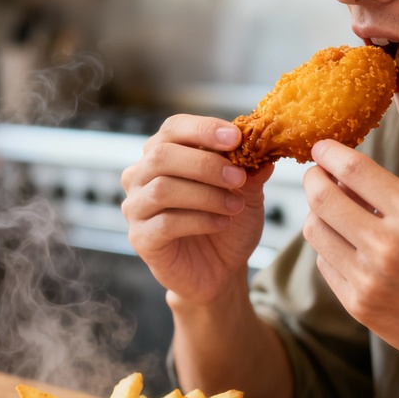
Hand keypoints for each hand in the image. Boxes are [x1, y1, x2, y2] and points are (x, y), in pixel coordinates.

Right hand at [121, 114, 273, 304]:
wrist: (221, 269)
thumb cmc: (225, 222)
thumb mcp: (245, 191)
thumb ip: (249, 168)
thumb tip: (262, 147)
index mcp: (162, 153)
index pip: (173, 128)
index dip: (203, 129)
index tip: (236, 137)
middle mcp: (141, 176)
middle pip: (162, 156)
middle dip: (205, 164)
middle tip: (238, 177)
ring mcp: (136, 207)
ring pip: (162, 189)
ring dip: (206, 194)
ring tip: (235, 205)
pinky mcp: (140, 238)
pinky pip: (165, 223)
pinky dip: (200, 220)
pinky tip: (222, 223)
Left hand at [303, 139, 398, 372]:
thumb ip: (392, 198)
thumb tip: (344, 177)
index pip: (355, 170)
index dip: (330, 154)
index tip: (321, 148)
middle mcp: (387, 245)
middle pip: (322, 199)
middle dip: (312, 179)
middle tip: (315, 174)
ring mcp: (368, 279)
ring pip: (315, 231)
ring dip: (317, 214)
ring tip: (333, 212)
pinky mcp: (358, 305)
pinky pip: (325, 264)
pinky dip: (330, 248)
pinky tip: (347, 246)